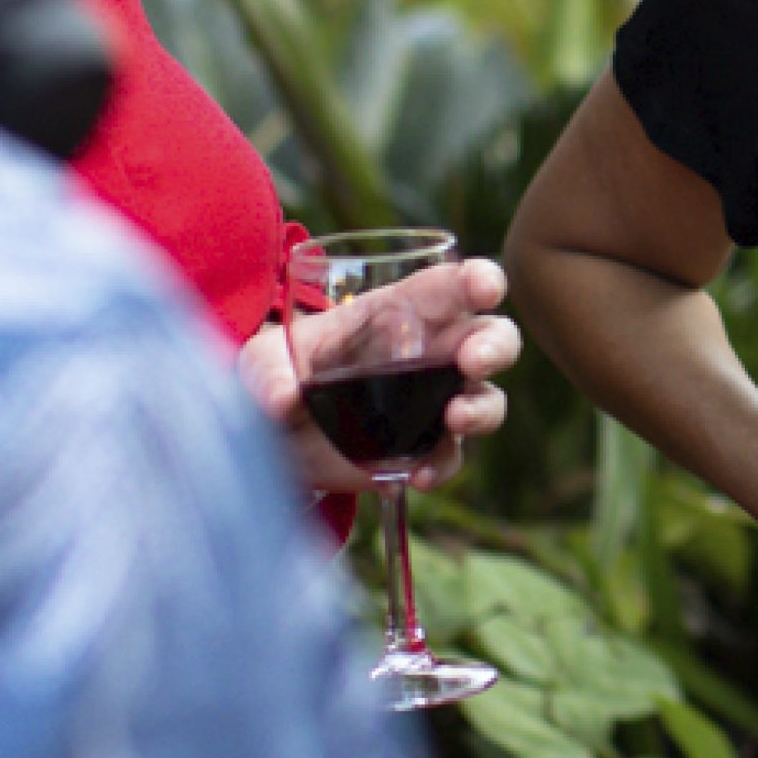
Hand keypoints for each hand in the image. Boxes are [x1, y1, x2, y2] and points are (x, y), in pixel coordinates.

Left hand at [241, 255, 521, 493]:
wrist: (273, 438)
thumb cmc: (277, 375)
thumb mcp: (262, 363)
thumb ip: (270, 373)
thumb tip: (284, 399)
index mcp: (399, 312)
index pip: (450, 287)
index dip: (477, 281)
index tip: (484, 288)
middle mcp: (429, 354)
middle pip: (490, 337)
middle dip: (495, 345)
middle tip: (474, 361)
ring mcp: (432, 403)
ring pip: (485, 398)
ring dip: (481, 408)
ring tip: (455, 420)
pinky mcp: (423, 448)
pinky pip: (451, 456)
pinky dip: (442, 466)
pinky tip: (418, 476)